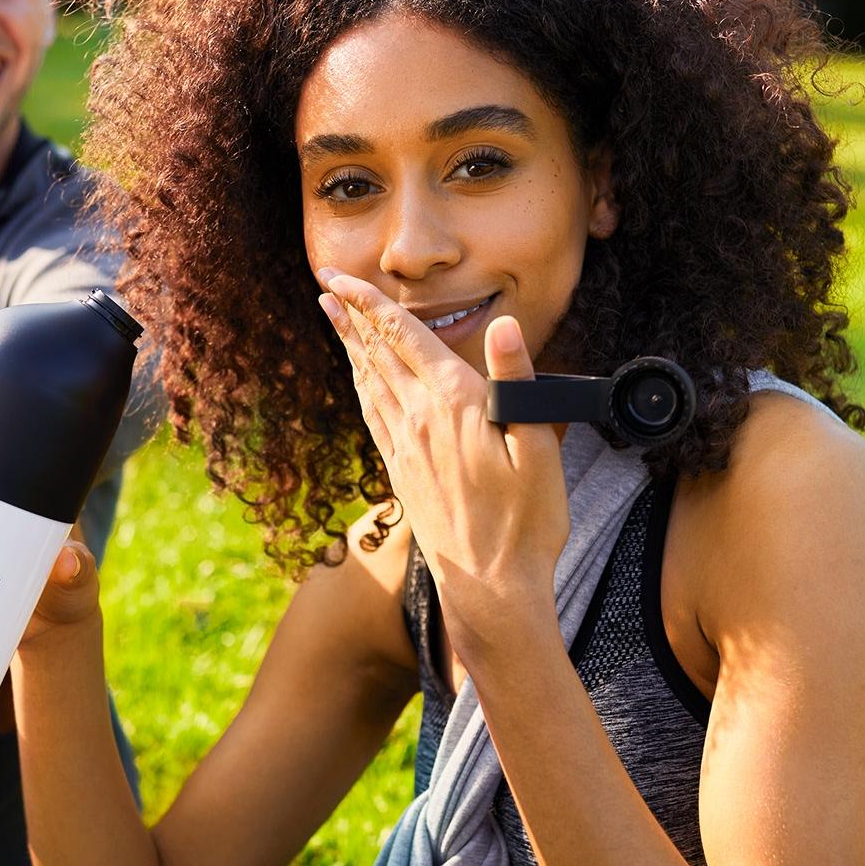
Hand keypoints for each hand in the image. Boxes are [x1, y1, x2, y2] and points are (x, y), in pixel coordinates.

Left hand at [318, 270, 566, 662]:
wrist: (491, 588)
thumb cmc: (527, 522)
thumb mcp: (539, 448)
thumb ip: (518, 382)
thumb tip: (507, 328)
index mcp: (454, 403)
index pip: (404, 338)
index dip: (371, 303)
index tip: (342, 277)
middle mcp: (420, 419)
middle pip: (377, 353)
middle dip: (351, 314)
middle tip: (326, 282)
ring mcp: (405, 448)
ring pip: (369, 382)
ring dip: (350, 345)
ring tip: (333, 317)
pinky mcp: (402, 473)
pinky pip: (373, 415)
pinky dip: (361, 386)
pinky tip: (358, 379)